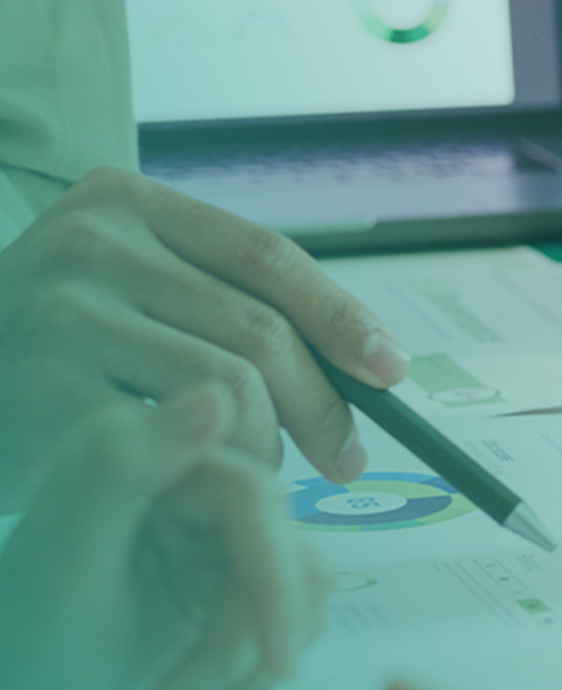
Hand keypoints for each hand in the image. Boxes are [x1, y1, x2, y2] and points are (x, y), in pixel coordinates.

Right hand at [0, 167, 409, 511]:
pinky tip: (219, 487)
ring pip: (228, 386)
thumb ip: (222, 299)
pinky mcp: (43, 393)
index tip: (391, 369)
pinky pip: (177, 439)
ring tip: (265, 471)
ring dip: (269, 444)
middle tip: (346, 457)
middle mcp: (90, 243)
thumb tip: (366, 358)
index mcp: (125, 202)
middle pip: (257, 326)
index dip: (342, 316)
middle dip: (323, 403)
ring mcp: (61, 314)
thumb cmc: (53, 348)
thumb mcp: (129, 288)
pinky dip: (218, 469)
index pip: (268, 255)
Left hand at [0, 384, 329, 689]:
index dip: (271, 573)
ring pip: (302, 583)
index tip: (274, 653)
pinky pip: (300, 610)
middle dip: (248, 635)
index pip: (253, 496)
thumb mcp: (67, 560)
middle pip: (284, 546)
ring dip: (247, 663)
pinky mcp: (245, 570)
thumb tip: (215, 395)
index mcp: (147, 450)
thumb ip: (125, 469)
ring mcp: (224, 525)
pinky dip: (256, 671)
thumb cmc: (27, 649)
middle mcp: (195, 475)